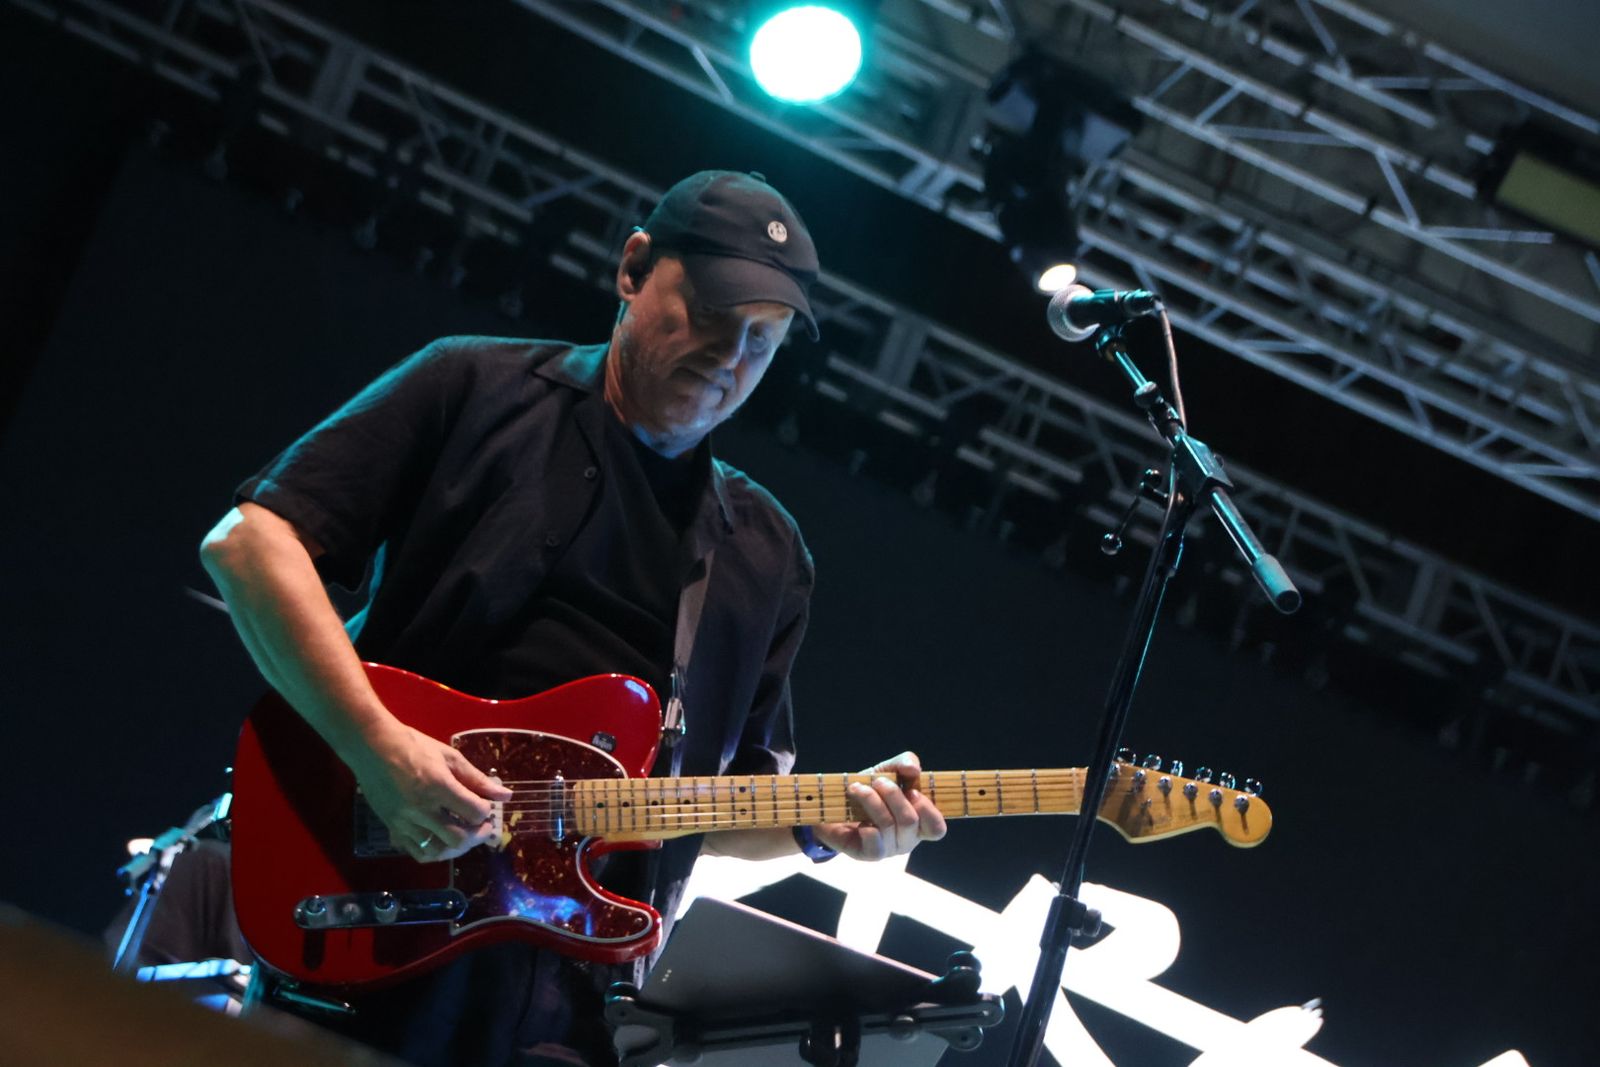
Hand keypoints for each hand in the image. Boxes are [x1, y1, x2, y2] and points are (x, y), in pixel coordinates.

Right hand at [349, 722, 513, 862]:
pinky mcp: (392, 828)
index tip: (486, 805)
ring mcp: (404, 822)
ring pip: (437, 851)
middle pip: (458, 839)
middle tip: (481, 826)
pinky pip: (416, 852)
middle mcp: (421, 809)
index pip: (474, 812)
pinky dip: (433, 852)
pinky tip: (440, 839)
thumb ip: (477, 779)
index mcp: (438, 786)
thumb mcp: (449, 756)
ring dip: (456, 847)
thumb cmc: (414, 746)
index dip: (487, 811)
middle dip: (477, 835)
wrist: (373, 747)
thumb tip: (505, 795)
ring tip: (463, 834)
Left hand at [812, 751, 946, 861]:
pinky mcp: (867, 853)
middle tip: (878, 781)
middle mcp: (907, 839)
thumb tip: (914, 769)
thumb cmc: (870, 788)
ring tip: (857, 788)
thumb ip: (905, 763)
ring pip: (888, 825)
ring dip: (871, 800)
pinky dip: (867, 828)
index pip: (936, 828)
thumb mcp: (888, 770)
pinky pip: (874, 846)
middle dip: (893, 795)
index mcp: (918, 822)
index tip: (911, 790)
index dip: (926, 809)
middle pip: (910, 821)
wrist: (835, 803)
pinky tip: (857, 818)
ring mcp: (888, 849)